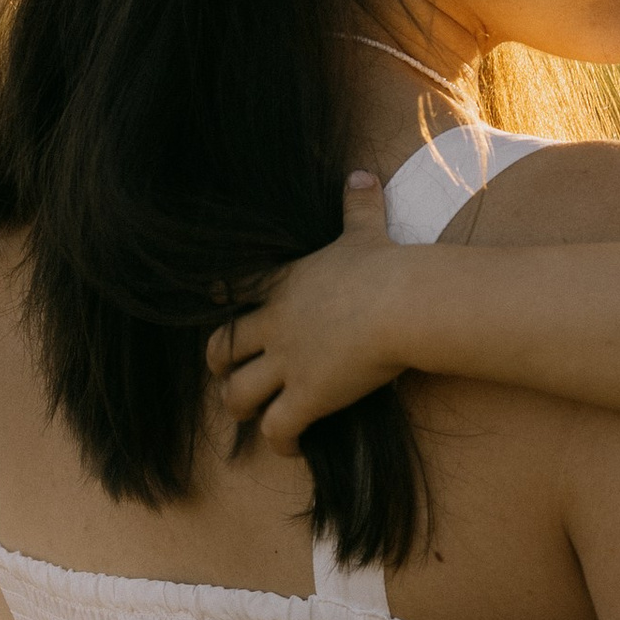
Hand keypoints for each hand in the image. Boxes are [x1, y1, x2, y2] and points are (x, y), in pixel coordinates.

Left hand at [207, 174, 410, 451]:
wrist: (402, 303)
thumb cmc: (388, 266)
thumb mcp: (366, 230)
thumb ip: (357, 204)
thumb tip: (361, 173)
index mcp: (283, 285)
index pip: (229, 292)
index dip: (218, 302)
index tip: (217, 308)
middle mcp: (274, 326)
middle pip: (220, 350)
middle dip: (221, 366)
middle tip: (235, 375)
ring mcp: (286, 364)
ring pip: (236, 396)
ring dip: (242, 407)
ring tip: (258, 416)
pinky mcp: (307, 397)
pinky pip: (276, 429)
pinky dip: (279, 442)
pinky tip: (292, 446)